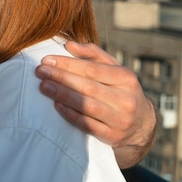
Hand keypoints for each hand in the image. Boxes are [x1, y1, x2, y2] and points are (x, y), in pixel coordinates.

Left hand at [35, 41, 156, 167]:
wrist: (141, 125)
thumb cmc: (119, 89)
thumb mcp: (113, 69)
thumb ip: (92, 54)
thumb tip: (69, 45)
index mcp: (126, 78)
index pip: (93, 69)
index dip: (68, 64)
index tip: (46, 60)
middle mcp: (126, 99)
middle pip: (89, 87)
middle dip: (61, 78)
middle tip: (40, 71)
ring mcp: (121, 120)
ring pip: (88, 106)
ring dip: (63, 95)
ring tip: (44, 86)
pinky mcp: (112, 136)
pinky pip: (88, 125)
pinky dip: (71, 115)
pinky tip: (56, 105)